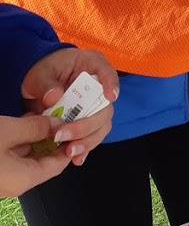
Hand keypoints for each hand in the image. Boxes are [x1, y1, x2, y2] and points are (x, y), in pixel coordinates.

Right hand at [0, 115, 70, 197]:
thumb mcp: (7, 131)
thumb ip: (35, 128)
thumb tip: (56, 124)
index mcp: (23, 179)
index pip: (58, 165)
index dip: (69, 144)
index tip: (75, 125)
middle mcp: (14, 183)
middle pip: (43, 160)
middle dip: (52, 137)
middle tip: (57, 115)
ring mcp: (2, 177)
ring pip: (26, 156)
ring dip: (34, 136)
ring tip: (39, 114)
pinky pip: (12, 155)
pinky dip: (19, 140)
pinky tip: (20, 123)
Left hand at [21, 47, 118, 164]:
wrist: (39, 84)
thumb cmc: (43, 71)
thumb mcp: (40, 74)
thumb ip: (46, 83)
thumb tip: (54, 96)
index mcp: (92, 66)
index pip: (108, 72)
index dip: (112, 84)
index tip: (110, 97)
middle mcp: (100, 87)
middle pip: (104, 108)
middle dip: (87, 125)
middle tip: (65, 135)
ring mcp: (95, 107)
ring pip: (101, 126)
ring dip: (87, 140)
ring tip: (70, 151)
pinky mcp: (89, 123)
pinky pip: (92, 137)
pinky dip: (85, 149)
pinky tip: (77, 159)